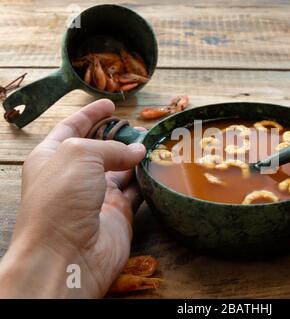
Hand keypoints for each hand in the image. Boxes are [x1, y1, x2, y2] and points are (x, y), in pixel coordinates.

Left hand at [0, 99, 145, 297]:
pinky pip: (137, 191)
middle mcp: (75, 176)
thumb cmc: (62, 198)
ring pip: (122, 169)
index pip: (72, 128)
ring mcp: (97, 196)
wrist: (68, 253)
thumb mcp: (80, 155)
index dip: (91, 114)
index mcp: (54, 158)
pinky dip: (148, 179)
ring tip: (156, 143)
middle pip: (100, 149)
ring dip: (137, 156)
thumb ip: (111, 148)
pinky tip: (159, 167)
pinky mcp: (118, 213)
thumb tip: (138, 151)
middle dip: (119, 136)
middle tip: (140, 127)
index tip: (111, 104)